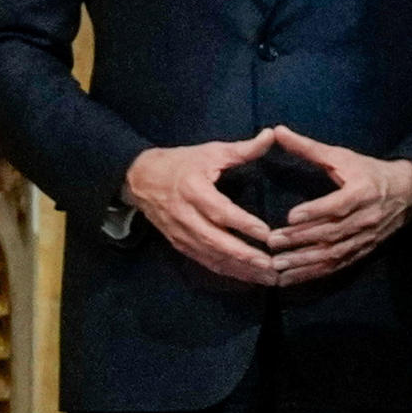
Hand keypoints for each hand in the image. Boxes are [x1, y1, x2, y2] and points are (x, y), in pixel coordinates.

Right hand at [119, 134, 298, 284]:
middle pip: (215, 240)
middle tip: (273, 266)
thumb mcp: (210, 152)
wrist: (138, 178)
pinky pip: (203, 261)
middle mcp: (184, 215)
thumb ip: (242, 149)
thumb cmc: (180, 163)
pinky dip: (226, 271)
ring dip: (240, 269)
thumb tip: (271, 134)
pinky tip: (249, 278)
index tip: (267, 233)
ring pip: (210, 256)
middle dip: (244, 255)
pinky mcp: (178, 243)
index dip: (243, 223)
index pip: (219, 210)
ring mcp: (179, 232)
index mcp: (193, 189)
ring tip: (269, 278)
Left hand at [256, 131, 411, 278]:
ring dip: (305, 261)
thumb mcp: (342, 156)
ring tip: (278, 265)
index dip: (316, 212)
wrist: (410, 192)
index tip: (290, 216)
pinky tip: (292, 278)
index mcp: (363, 192)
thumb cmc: (370, 171)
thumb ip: (309, 148)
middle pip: (332, 232)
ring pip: (333, 253)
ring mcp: (366, 237)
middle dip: (301, 239)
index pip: (338, 205)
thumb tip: (278, 132)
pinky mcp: (364, 250)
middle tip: (272, 242)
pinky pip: (338, 265)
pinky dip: (315, 273)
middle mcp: (366, 217)